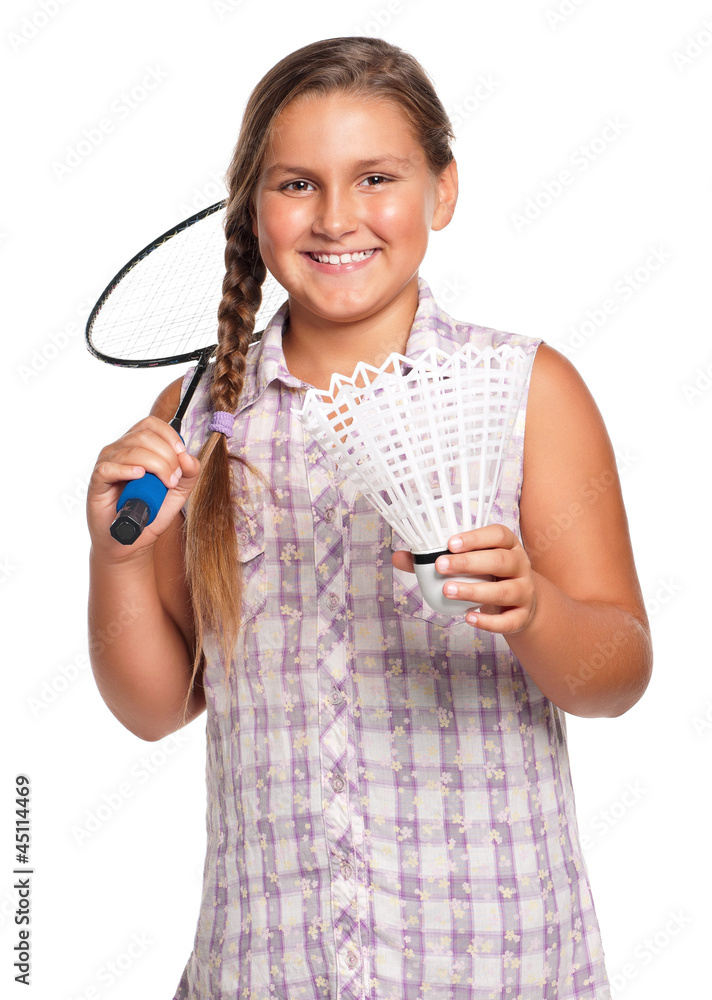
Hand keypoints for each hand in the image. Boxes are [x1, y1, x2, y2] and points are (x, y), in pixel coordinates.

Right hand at [87, 415, 200, 561]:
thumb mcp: (178, 493)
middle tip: (174, 479)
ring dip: (155, 465)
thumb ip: (189, 475)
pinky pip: (108, 468)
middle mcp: (120, 450)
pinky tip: (139, 476)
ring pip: (130, 450)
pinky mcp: (97, 482)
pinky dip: (126, 469)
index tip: (181, 454)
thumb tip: (189, 457)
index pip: (151, 425)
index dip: (169, 435)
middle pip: (144, 437)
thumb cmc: (150, 512)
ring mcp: (107, 464)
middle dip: (166, 456)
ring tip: (165, 484)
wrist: (132, 538)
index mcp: (138, 446)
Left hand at [392, 524, 537, 632]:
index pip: (498, 535)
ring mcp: (524, 591)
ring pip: (504, 591)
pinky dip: (489, 622)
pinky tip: (469, 618)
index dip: (475, 537)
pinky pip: (509, 620)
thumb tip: (398, 557)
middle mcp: (520, 565)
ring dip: (474, 591)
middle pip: (500, 560)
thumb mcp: (469, 564)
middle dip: (468, 563)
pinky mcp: (523, 615)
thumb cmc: (488, 576)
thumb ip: (434, 559)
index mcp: (508, 545)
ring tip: (447, 591)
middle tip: (440, 566)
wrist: (521, 604)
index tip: (449, 543)